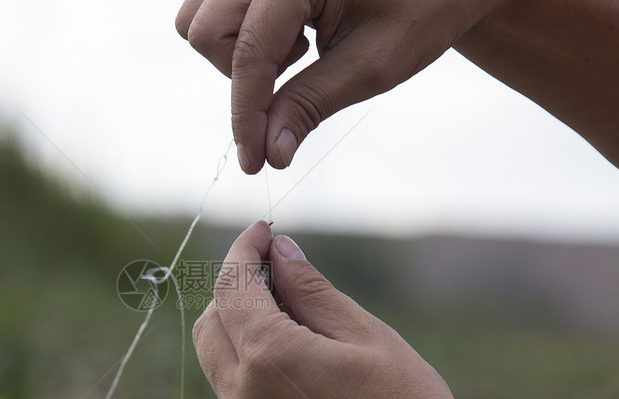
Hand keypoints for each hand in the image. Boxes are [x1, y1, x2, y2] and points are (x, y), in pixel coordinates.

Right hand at [176, 0, 504, 172]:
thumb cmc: (421, 9)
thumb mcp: (371, 64)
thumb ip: (310, 105)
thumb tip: (269, 153)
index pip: (248, 53)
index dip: (248, 116)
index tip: (254, 163)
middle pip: (204, 30)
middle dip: (240, 77)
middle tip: (296, 77)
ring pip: (197, 19)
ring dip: (234, 53)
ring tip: (295, 53)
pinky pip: (210, 9)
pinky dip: (236, 37)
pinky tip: (287, 40)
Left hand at [192, 221, 609, 398]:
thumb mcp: (368, 337)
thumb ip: (312, 290)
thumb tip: (279, 251)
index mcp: (269, 359)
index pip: (230, 287)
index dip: (243, 250)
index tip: (263, 231)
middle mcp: (243, 396)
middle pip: (212, 322)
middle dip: (235, 288)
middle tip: (279, 271)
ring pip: (218, 359)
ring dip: (240, 326)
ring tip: (294, 313)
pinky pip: (237, 393)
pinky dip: (250, 362)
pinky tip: (298, 357)